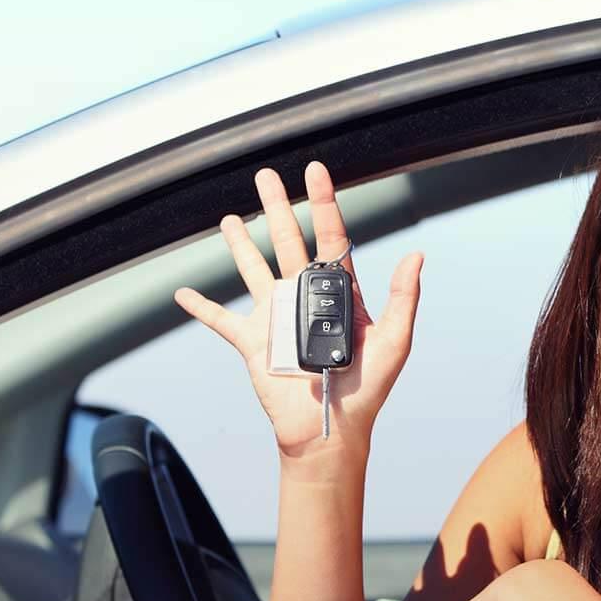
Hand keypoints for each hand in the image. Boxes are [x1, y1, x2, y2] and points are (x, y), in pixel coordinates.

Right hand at [173, 161, 422, 461]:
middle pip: (287, 241)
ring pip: (253, 269)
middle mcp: (304, 297)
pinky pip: (221, 320)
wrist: (330, 429)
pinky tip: (184, 294)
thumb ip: (402, 299)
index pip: (331, 238)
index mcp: (339, 293)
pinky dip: (200, 307)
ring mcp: (276, 317)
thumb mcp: (394, 342)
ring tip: (231, 218)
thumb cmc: (367, 390)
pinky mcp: (254, 342)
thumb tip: (416, 256)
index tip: (315, 171)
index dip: (323, 203)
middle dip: (277, 207)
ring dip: (241, 244)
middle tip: (265, 175)